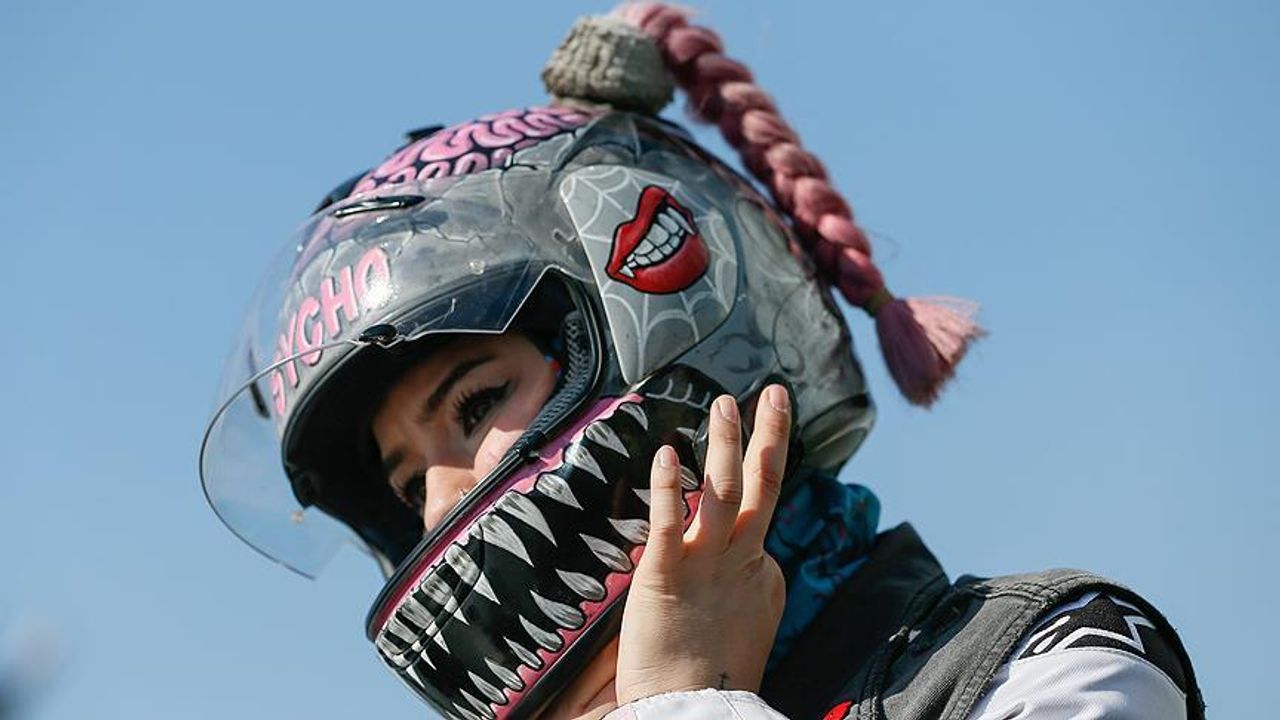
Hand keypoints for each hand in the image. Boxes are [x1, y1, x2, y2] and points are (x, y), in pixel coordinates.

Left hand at [613, 385, 789, 704]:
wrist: (695, 714)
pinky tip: (670, 454)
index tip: (754, 432)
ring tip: (725, 405)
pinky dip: (670, 489)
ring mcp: (708, 566)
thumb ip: (741, 580)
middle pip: (763, 486)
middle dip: (769, 436)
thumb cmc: (709, 676)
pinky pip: (670, 524)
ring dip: (727, 445)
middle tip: (771, 394)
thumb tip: (748, 560)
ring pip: (725, 493)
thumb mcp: (742, 618)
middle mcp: (743, 561)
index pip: (760, 511)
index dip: (759, 469)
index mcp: (763, 572)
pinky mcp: (666, 577)